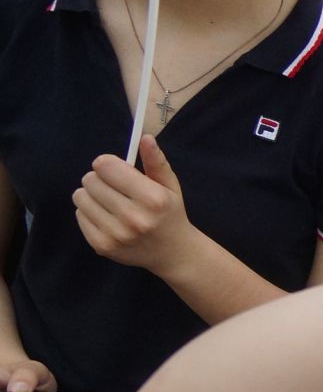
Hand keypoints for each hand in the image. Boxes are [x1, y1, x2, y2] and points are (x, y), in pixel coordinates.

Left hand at [72, 135, 197, 272]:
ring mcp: (116, 234)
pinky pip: (79, 215)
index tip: (115, 170)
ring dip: (91, 196)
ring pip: (80, 197)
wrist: (174, 253)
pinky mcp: (102, 245)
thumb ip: (155, 161)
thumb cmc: (170, 214)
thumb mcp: (169, 186)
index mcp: (152, 198)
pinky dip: (89, 213)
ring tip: (108, 202)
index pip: (106, 166)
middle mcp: (134, 217)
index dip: (107, 164)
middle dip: (99, 179)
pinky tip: (106, 218)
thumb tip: (144, 138)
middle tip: (113, 188)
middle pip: (90, 180)